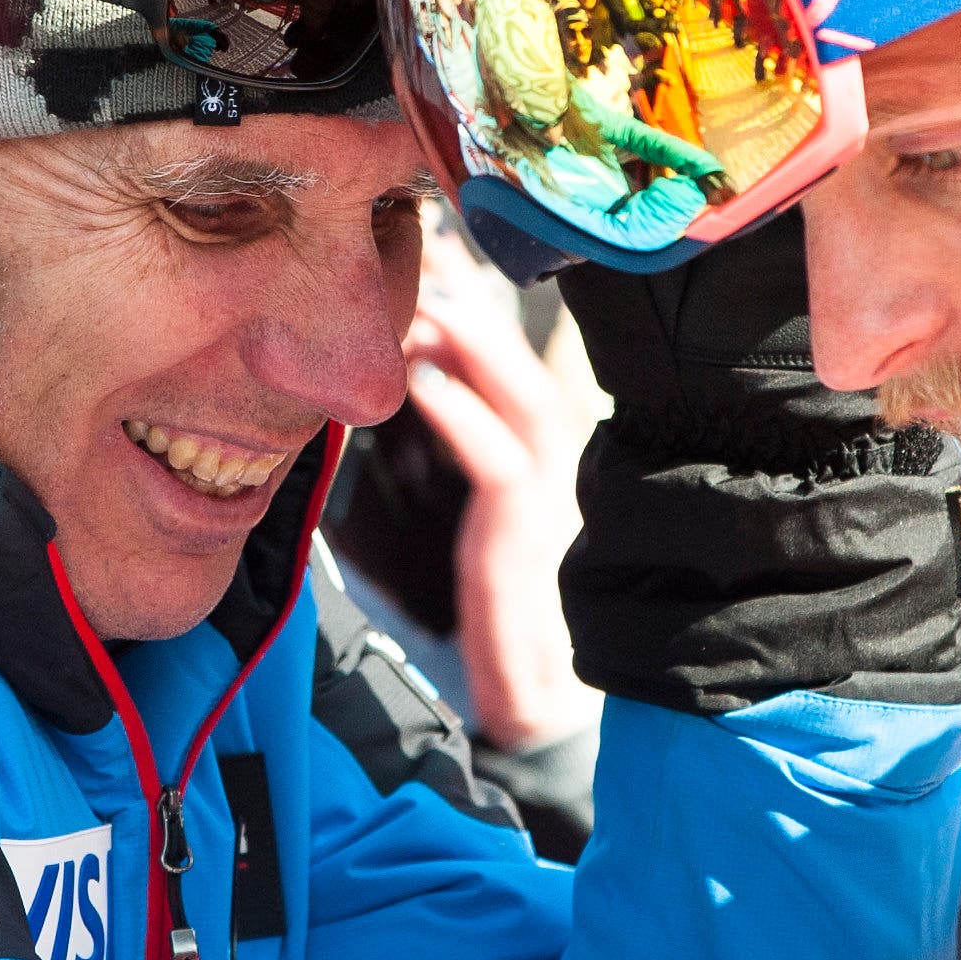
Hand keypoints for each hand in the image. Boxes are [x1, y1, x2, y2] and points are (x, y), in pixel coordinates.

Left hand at [404, 219, 602, 751]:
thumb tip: (404, 383)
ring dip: (471, 345)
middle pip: (522, 364)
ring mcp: (549, 501)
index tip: (428, 260)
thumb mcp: (469, 518)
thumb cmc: (495, 616)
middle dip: (473, 306)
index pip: (513, 367)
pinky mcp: (527, 540)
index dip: (475, 311)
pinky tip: (421, 382)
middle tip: (419, 252)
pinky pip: (500, 463)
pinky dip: (462, 416)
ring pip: (523, 397)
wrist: (531, 707)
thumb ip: (456, 448)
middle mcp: (556, 468)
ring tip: (420, 299)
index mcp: (541, 460)